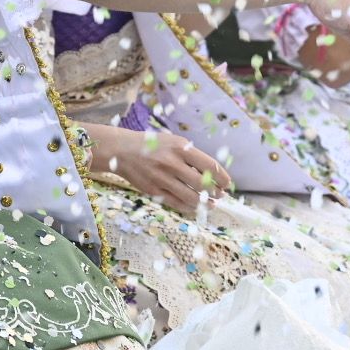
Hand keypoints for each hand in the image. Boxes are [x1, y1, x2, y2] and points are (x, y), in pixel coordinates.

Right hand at [97, 128, 233, 216]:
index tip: (227, 184)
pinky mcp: (153, 191)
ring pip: (191, 197)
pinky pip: (176, 204)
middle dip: (216, 193)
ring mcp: (162, 178)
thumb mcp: (173, 142)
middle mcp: (172, 163)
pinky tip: (195, 207)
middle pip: (203, 184)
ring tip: (211, 204)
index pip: (210, 165)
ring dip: (205, 203)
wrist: (122, 151)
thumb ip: (191, 156)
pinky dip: (189, 207)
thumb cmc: (152, 145)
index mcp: (181, 148)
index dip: (222, 177)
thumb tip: (213, 174)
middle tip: (220, 195)